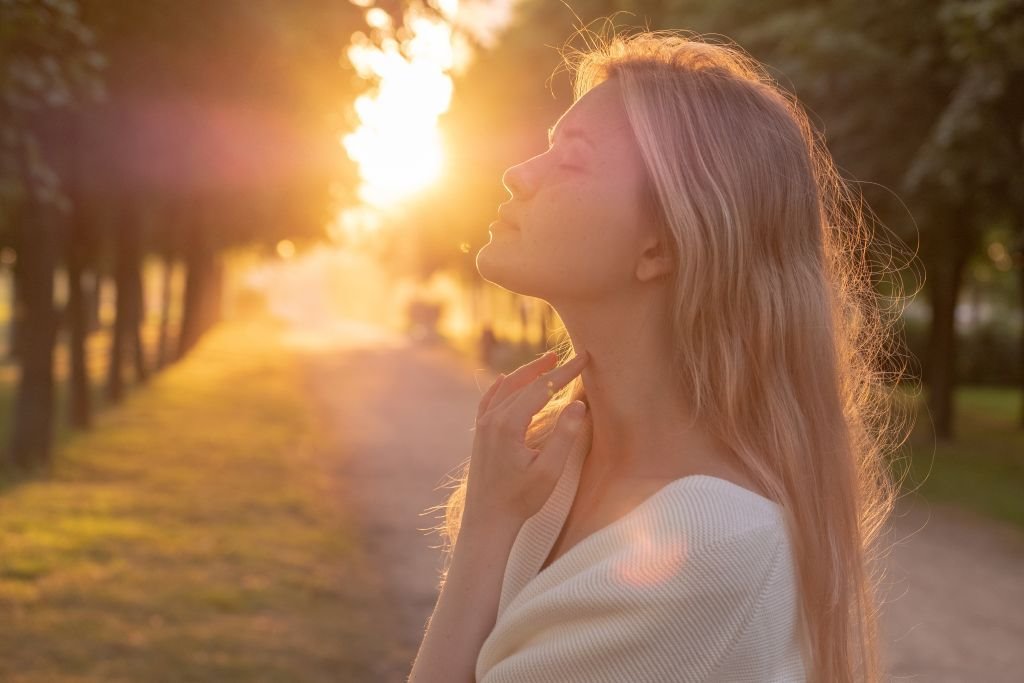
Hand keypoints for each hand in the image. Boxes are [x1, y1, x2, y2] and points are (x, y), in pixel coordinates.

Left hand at [464, 349, 589, 527]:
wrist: (487, 521)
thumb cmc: (520, 500)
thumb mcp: (549, 472)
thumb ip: (564, 436)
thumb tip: (578, 405)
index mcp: (508, 424)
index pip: (542, 388)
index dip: (565, 372)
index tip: (584, 359)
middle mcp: (492, 419)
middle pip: (522, 382)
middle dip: (546, 367)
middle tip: (568, 355)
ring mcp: (483, 426)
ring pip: (505, 388)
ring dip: (526, 373)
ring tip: (546, 362)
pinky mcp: (480, 434)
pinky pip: (489, 400)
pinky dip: (502, 386)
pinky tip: (505, 380)